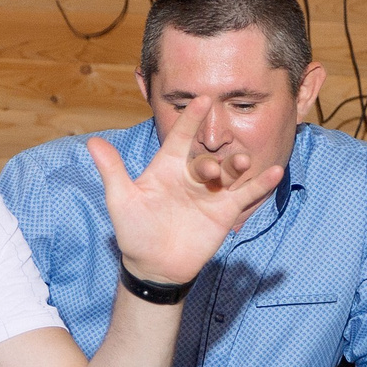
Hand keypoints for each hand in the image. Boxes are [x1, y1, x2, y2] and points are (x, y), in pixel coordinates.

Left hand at [89, 99, 284, 287]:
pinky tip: (275, 172)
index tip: (203, 99)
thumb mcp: (121, 200)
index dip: (191, 119)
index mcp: (168, 167)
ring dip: (239, 165)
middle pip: (208, 157)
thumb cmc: (134, 231)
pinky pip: (245, 194)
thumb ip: (113, 171)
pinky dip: (261, 183)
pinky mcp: (224, 211)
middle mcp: (191, 176)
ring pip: (230, 172)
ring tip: (246, 161)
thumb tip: (92, 141)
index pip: (181, 137)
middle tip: (209, 170)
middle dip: (212, 160)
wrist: (153, 266)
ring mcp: (210, 193)